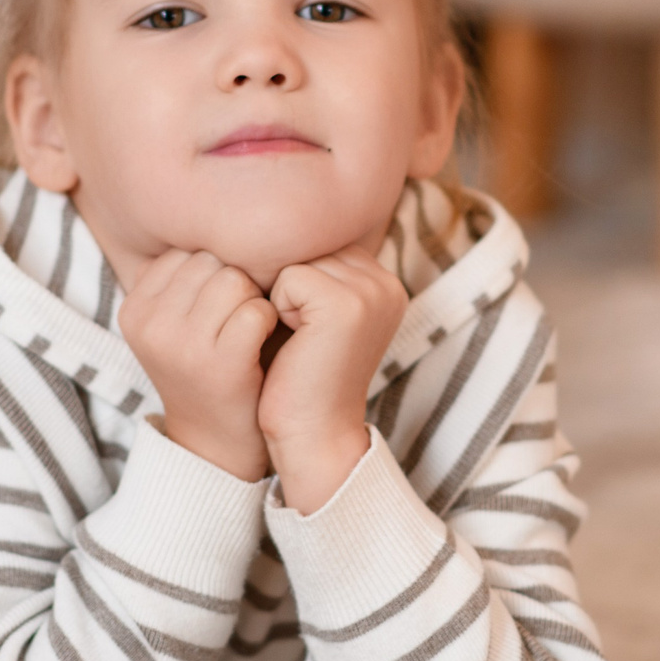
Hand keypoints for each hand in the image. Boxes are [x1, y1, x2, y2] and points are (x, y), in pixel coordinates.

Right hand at [120, 250, 276, 480]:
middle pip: (212, 261)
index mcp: (134, 308)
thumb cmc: (210, 368)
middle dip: (237, 283)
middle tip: (240, 320)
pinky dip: (269, 323)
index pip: (187, 253)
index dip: (216, 273)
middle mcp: (149, 324)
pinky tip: (261, 346)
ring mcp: (180, 345)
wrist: (219, 444)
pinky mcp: (218, 364)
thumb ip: (189, 275)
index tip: (220, 309)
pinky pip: (256, 310)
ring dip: (254, 301)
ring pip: (235, 280)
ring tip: (248, 333)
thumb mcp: (180, 321)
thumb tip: (222, 206)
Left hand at [258, 246, 407, 513]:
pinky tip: (296, 342)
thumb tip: (273, 226)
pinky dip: (278, 308)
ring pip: (297, 260)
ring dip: (282, 298)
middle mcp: (387, 283)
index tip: (307, 329)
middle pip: (309, 247)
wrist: (313, 435)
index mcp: (385, 283)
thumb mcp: (316, 317)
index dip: (297, 283)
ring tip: (300, 339)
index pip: (320, 245)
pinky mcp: (346, 304)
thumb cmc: (301, 378)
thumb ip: (316, 273)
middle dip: (289, 287)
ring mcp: (370, 292)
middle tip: (302, 337)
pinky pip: (288, 277)